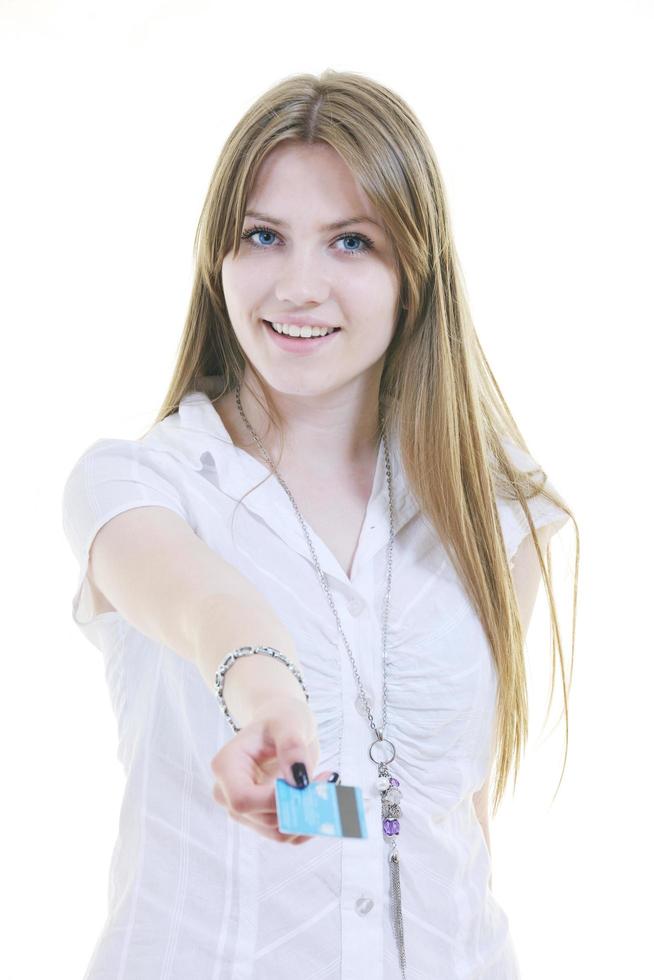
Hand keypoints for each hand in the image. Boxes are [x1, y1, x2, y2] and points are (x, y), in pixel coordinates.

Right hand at [210, 694, 335, 844]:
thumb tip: (299, 779)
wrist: (281, 726)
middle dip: (300, 806)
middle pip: (264, 819)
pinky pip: (288, 833)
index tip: (305, 783)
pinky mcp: (263, 818)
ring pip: (278, 832)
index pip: (243, 800)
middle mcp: (228, 793)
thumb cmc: (280, 718)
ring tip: (327, 783)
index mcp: (226, 766)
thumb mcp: (288, 722)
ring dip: (309, 814)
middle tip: (328, 781)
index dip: (275, 800)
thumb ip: (292, 746)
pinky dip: (310, 822)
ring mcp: (245, 810)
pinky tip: (322, 794)